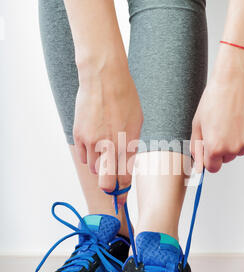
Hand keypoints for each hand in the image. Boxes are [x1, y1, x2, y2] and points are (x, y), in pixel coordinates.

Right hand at [73, 51, 142, 205]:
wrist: (103, 78)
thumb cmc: (124, 97)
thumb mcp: (137, 123)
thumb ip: (130, 145)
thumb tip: (125, 163)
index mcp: (127, 144)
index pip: (124, 180)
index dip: (122, 190)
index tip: (121, 193)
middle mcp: (108, 146)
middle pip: (105, 183)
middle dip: (109, 186)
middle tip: (111, 182)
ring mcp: (91, 142)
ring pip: (93, 169)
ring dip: (99, 166)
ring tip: (104, 150)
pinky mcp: (78, 135)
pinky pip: (82, 156)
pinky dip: (88, 155)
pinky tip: (94, 142)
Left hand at [191, 45, 243, 172]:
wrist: (236, 80)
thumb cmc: (215, 98)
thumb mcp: (198, 123)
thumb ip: (197, 147)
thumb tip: (197, 163)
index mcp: (215, 147)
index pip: (212, 167)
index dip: (209, 158)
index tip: (209, 149)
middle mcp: (233, 148)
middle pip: (226, 159)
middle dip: (221, 148)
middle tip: (220, 127)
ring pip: (238, 150)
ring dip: (234, 141)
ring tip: (230, 120)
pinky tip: (241, 118)